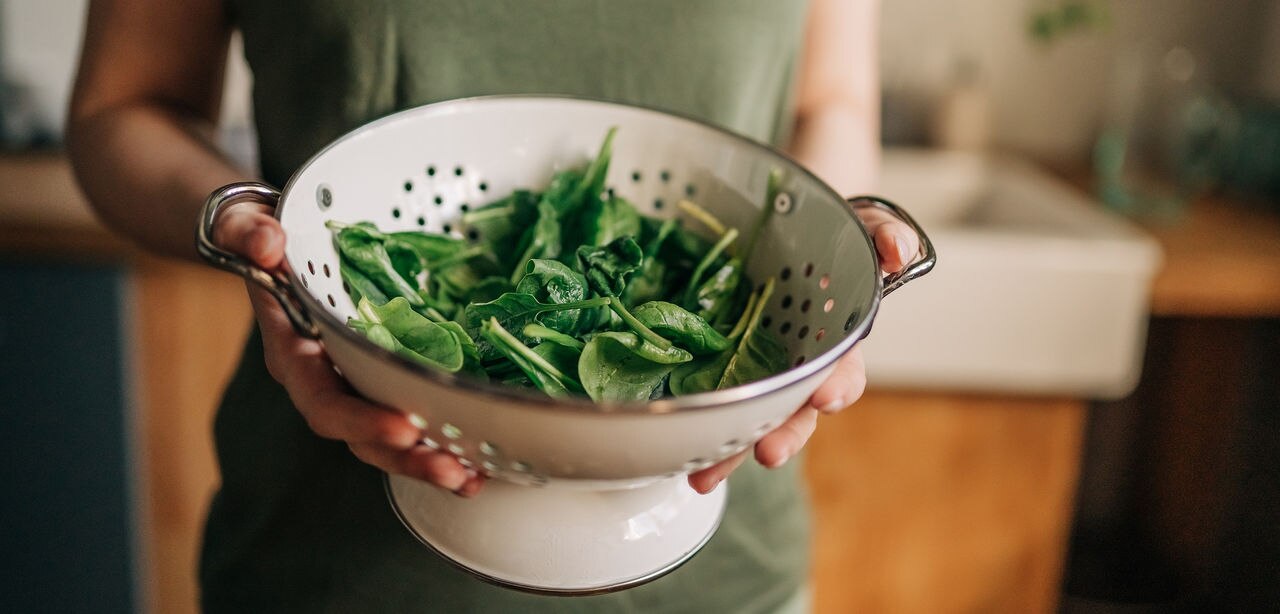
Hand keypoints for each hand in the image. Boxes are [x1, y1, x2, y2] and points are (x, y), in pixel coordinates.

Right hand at [213, 201, 485, 496]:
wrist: (270, 245)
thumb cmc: (260, 238)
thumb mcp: (246, 227)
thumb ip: (248, 233)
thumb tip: (267, 244)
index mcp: (293, 353)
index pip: (322, 400)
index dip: (361, 420)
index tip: (404, 427)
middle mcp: (324, 379)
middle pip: (361, 436)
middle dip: (405, 457)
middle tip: (452, 471)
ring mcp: (355, 382)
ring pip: (388, 438)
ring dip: (430, 461)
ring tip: (473, 479)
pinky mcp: (383, 376)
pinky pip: (411, 416)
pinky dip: (445, 440)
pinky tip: (483, 460)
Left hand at [687, 208, 919, 492]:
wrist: (782, 226)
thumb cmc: (826, 235)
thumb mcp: (859, 226)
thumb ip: (882, 235)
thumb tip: (897, 252)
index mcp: (834, 341)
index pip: (843, 371)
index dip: (837, 386)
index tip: (826, 396)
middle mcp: (796, 366)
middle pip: (794, 412)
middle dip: (783, 436)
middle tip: (767, 452)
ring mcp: (756, 370)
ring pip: (748, 420)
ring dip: (730, 452)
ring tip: (706, 477)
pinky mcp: (717, 366)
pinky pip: (709, 401)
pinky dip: (694, 429)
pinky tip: (675, 454)